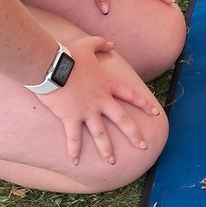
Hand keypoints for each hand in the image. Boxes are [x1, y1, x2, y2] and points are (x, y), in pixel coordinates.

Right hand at [36, 35, 162, 164]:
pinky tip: (74, 163)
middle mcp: (101, 100)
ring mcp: (87, 111)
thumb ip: (102, 44)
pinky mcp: (70, 118)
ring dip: (106, 149)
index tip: (155, 113)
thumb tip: (112, 44)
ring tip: (112, 162)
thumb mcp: (88, 44)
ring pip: (101, 134)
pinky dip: (73, 151)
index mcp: (107, 84)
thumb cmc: (68, 54)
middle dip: (134, 135)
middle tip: (143, 147)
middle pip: (122, 120)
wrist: (50, 65)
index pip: (131, 95)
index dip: (144, 104)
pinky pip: (73, 138)